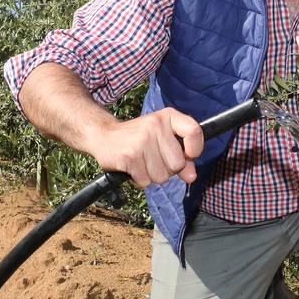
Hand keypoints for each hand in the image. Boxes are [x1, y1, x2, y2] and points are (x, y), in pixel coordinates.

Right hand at [88, 108, 203, 188]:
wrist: (103, 135)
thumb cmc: (137, 138)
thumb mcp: (161, 139)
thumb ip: (181, 156)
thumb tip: (191, 176)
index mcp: (167, 116)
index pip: (194, 131)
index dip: (195, 149)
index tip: (188, 156)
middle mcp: (156, 125)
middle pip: (178, 163)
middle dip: (167, 169)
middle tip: (152, 159)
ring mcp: (141, 140)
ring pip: (162, 176)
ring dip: (152, 176)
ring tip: (141, 163)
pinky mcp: (129, 156)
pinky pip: (145, 181)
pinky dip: (140, 180)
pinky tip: (133, 168)